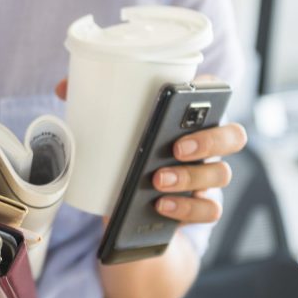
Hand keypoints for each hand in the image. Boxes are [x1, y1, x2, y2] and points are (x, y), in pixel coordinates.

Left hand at [54, 77, 247, 224]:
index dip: (212, 90)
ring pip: (222, 173)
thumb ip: (93, 105)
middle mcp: (208, 144)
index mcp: (189, 117)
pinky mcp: (202, 206)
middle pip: (233, 135)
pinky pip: (210, 209)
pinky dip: (187, 209)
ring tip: (157, 180)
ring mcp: (209, 176)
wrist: (129, 207)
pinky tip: (161, 205)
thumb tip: (64, 87)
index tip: (188, 95)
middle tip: (175, 147)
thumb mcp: (112, 130)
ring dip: (190, 177)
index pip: (216, 93)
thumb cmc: (127, 153)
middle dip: (208, 140)